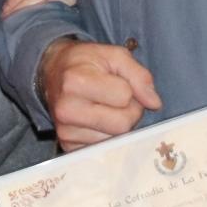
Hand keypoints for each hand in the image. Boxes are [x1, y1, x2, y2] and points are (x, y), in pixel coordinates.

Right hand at [37, 39, 160, 150]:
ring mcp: (65, 132)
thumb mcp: (114, 56)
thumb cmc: (86, 62)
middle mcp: (66, 110)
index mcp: (75, 82)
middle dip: (129, 111)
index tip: (117, 82)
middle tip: (117, 99)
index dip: (129, 89)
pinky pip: (105, 150)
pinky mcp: (67, 147)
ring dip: (118, 126)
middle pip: (122, 125)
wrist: (52, 73)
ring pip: (116, 140)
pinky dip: (108, 136)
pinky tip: (97, 122)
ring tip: (105, 108)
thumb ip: (139, 75)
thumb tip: (155, 103)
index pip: (124, 97)